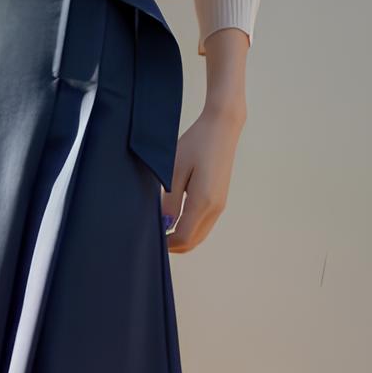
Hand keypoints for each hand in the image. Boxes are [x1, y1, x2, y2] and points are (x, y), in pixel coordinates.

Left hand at [162, 26, 249, 253]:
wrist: (222, 127)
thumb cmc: (195, 144)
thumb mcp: (174, 171)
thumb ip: (169, 201)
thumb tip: (164, 225)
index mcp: (203, 202)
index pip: (183, 237)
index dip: (166, 244)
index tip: (149, 239)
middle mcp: (215, 208)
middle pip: (193, 242)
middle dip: (173, 245)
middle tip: (153, 239)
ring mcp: (220, 205)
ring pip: (199, 235)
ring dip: (182, 238)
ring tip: (162, 230)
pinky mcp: (220, 199)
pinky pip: (204, 224)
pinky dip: (190, 229)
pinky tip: (175, 220)